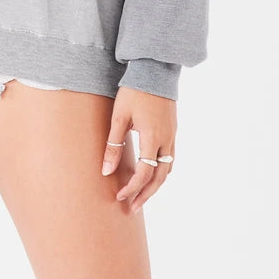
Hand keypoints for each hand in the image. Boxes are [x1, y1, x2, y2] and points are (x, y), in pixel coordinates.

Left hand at [101, 86, 176, 212]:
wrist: (154, 70)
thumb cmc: (134, 91)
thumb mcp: (119, 116)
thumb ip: (113, 144)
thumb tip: (105, 171)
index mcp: (153, 137)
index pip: (145, 173)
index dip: (132, 188)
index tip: (119, 196)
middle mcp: (167, 140)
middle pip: (159, 177)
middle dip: (146, 195)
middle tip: (132, 209)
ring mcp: (172, 136)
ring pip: (167, 170)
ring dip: (155, 186)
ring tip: (141, 196)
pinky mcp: (173, 130)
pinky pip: (170, 159)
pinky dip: (161, 172)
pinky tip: (151, 175)